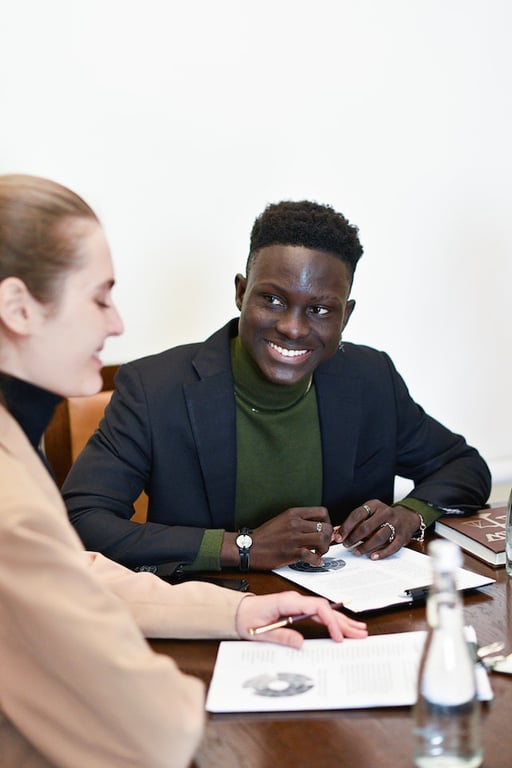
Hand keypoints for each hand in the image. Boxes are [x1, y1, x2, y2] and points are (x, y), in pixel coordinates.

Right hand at [222, 507, 332, 569]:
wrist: (249, 547)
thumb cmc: (266, 535)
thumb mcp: (283, 520)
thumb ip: (300, 521)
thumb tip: (319, 527)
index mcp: (294, 513)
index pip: (322, 512)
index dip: (328, 522)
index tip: (325, 530)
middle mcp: (295, 524)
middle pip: (326, 527)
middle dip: (328, 538)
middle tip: (323, 544)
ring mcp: (293, 538)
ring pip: (322, 540)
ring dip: (325, 549)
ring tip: (319, 553)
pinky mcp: (290, 553)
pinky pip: (311, 556)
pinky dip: (317, 561)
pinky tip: (316, 562)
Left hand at [235, 591, 367, 648]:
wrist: (238, 611)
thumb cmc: (247, 618)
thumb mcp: (260, 631)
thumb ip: (281, 636)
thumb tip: (301, 643)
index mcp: (288, 601)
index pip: (316, 606)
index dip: (330, 620)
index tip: (338, 636)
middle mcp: (296, 600)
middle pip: (325, 608)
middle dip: (343, 621)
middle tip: (360, 634)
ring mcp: (298, 604)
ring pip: (325, 611)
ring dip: (342, 621)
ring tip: (359, 630)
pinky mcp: (298, 609)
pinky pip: (319, 614)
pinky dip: (332, 621)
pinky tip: (343, 627)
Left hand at [331, 501, 421, 559]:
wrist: (406, 517)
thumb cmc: (383, 517)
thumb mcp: (369, 513)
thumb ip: (355, 522)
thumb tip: (337, 532)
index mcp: (374, 505)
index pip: (357, 515)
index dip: (346, 527)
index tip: (339, 536)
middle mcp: (385, 513)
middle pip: (367, 527)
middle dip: (354, 538)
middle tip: (346, 545)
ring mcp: (395, 524)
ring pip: (379, 537)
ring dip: (365, 546)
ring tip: (357, 551)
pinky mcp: (402, 536)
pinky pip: (392, 546)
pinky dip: (382, 553)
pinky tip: (373, 556)